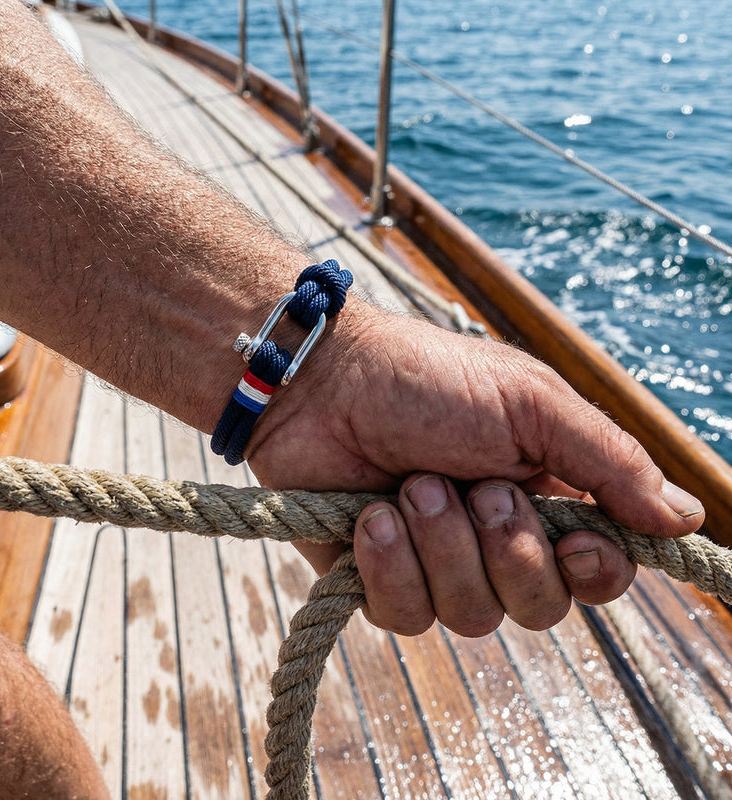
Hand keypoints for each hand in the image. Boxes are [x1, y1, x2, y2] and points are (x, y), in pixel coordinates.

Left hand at [247, 301, 703, 635]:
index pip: (596, 571)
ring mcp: (435, 564)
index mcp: (541, 494)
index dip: (595, 572)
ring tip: (411, 487)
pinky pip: (406, 618)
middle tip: (475, 486)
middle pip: (540, 606)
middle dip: (508, 548)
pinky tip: (370, 518)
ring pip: (473, 617)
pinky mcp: (379, 582)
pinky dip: (391, 567)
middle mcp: (493, 538)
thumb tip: (685, 517)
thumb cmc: (424, 379)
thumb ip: (607, 460)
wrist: (320, 384)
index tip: (578, 542)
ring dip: (444, 546)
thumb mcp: (529, 403)